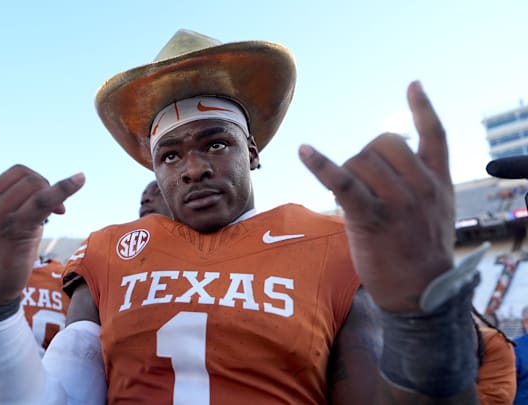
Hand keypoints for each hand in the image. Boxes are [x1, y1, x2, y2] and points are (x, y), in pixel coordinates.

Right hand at [0, 120, 84, 305]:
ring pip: (33, 184)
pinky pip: (42, 200)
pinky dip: (63, 188)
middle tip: (56, 208)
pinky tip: (79, 179)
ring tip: (58, 214)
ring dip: (53, 193)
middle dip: (43, 183)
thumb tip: (51, 201)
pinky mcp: (13, 228)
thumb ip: (13, 208)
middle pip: (22, 172)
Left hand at [300, 81, 453, 312]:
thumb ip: (421, 182)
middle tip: (364, 186)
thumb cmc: (420, 251)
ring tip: (353, 198)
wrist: (421, 293)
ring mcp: (399, 202)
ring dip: (348, 171)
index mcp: (439, 181)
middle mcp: (422, 186)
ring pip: (361, 160)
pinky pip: (344, 182)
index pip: (435, 134)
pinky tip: (304, 151)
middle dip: (366, 157)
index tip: (412, 84)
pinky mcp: (372, 218)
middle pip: (383, 143)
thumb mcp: (436, 211)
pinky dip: (321, 165)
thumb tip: (386, 158)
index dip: (422, 108)